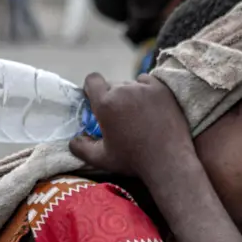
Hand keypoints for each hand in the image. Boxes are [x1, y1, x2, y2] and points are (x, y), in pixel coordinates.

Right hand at [69, 73, 194, 179]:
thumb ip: (81, 148)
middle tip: (119, 116)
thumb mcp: (102, 159)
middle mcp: (123, 90)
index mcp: (105, 104)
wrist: (168, 161)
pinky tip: (149, 107)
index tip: (96, 100)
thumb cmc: (133, 161)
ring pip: (130, 83)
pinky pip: (147, 82)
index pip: (92, 80)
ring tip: (136, 115)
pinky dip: (145, 91)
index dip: (92, 88)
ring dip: (129, 94)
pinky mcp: (161, 89)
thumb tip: (73, 141)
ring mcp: (144, 87)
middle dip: (112, 97)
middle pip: (112, 84)